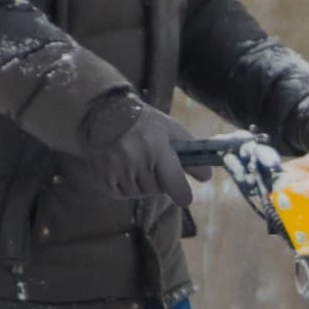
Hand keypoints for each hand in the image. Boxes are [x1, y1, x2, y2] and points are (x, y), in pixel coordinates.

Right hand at [89, 106, 209, 206]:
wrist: (102, 114)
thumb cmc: (143, 123)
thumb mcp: (170, 129)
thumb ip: (191, 151)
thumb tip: (206, 177)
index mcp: (157, 148)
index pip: (177, 188)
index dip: (183, 193)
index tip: (183, 194)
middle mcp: (135, 160)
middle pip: (158, 190)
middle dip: (158, 179)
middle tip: (150, 160)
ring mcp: (117, 171)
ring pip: (140, 193)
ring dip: (141, 182)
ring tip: (133, 160)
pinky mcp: (103, 180)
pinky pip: (122, 194)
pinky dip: (124, 185)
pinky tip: (121, 167)